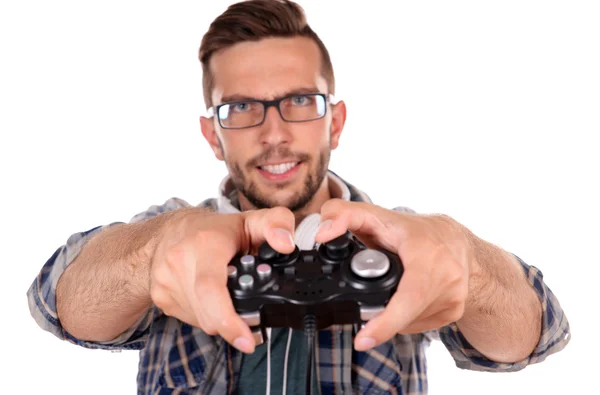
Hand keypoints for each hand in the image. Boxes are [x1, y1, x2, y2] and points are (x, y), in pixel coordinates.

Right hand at [149, 207, 295, 353]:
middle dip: (233, 323)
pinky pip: (190, 319)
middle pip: (209, 314)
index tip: (247, 340)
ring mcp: (165, 281)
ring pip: (201, 321)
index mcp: (204, 244)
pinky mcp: (159, 296)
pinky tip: (211, 298)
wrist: (168, 230)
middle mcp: (179, 262)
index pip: (210, 288)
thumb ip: (276, 224)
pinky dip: (206, 316)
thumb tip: (286, 245)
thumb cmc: (214, 229)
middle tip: (251, 318)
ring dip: (219, 318)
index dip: (228, 319)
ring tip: (229, 296)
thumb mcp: (251, 220)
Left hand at [315, 199, 472, 350]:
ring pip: (408, 322)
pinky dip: (404, 316)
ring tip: (389, 291)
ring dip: (391, 315)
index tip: (363, 340)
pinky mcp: (454, 312)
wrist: (457, 241)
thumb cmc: (414, 229)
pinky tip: (403, 298)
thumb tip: (322, 234)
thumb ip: (341, 214)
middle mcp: (447, 277)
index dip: (386, 321)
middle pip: (403, 313)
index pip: (409, 294)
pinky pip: (419, 324)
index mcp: (428, 253)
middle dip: (379, 316)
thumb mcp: (375, 214)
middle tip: (365, 312)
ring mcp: (453, 298)